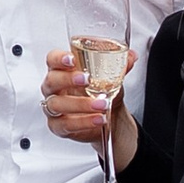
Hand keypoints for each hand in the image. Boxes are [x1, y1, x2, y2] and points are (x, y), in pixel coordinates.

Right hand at [42, 42, 134, 161]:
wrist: (109, 116)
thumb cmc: (102, 91)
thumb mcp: (112, 76)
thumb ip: (121, 65)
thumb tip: (132, 56)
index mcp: (63, 69)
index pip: (53, 59)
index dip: (59, 58)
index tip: (72, 59)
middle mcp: (55, 88)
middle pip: (52, 81)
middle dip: (68, 79)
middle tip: (86, 80)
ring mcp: (54, 107)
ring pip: (57, 104)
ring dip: (80, 104)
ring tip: (101, 104)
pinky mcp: (58, 126)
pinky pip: (65, 124)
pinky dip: (83, 122)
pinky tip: (98, 119)